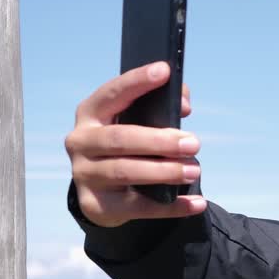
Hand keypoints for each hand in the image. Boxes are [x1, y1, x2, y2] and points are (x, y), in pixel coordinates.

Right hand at [64, 61, 206, 227]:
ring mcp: (85, 175)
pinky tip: (196, 203)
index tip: (164, 71)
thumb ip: (161, 107)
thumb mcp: (136, 122)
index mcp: (91, 114)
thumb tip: (182, 105)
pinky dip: (171, 206)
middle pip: (121, 138)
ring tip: (193, 170)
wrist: (103, 192)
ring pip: (126, 171)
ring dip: (164, 171)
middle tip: (194, 143)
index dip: (137, 82)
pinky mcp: (97, 205)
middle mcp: (81, 142)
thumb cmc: (126, 145)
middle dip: (159, 141)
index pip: (112, 93)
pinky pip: (138, 206)